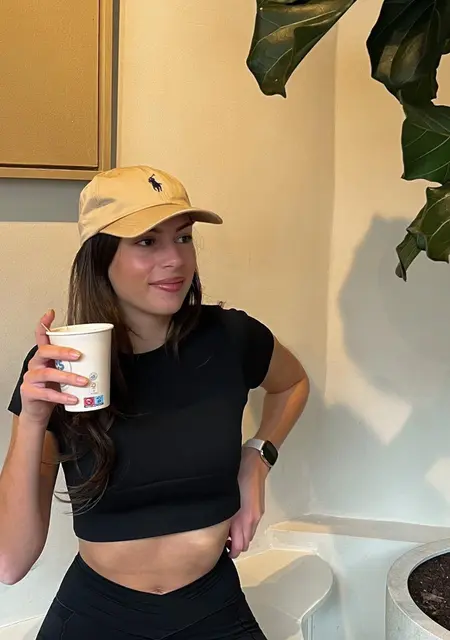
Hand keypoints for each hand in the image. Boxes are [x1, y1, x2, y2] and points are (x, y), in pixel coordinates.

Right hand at [20, 310, 88, 425]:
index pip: (41, 336)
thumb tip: (103, 357)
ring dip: (67, 377)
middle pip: (45, 351)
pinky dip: (62, 396)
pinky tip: (74, 398)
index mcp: (43, 356)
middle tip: (79, 355)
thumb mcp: (64, 372)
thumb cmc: (54, 388)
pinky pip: (47, 394)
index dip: (44, 324)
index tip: (51, 313)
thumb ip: (76, 364)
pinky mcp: (30, 393)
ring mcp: (30, 378)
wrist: (39, 410)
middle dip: (62, 351)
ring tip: (84, 381)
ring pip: (47, 373)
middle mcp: (35, 363)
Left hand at [227, 448, 268, 558]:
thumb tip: (219, 529)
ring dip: (238, 538)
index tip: (218, 552)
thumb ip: (225, 513)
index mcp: (245, 518)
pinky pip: (250, 527)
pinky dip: (242, 530)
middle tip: (219, 543)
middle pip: (245, 544)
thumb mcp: (229, 494)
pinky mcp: (257, 509)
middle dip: (233, 547)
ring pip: (248, 535)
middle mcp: (252, 519)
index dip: (230, 552)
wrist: (255, 462)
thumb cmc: (240, 474)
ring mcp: (256, 515)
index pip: (240, 546)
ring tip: (224, 534)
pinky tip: (232, 523)